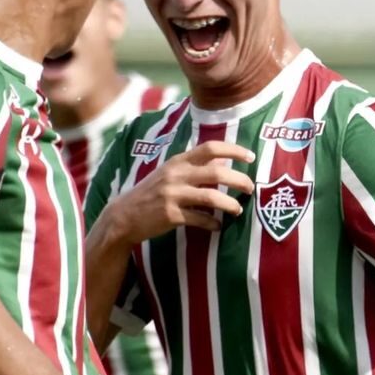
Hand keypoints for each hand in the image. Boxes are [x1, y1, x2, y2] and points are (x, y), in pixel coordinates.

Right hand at [110, 140, 254, 245]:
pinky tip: (217, 226)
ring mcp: (173, 195)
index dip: (233, 150)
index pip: (210, 148)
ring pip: (212, 197)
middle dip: (239, 180)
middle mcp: (176, 175)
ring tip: (238, 210)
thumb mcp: (170, 174)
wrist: (124, 215)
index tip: (250, 157)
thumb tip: (223, 162)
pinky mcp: (171, 215)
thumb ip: (194, 167)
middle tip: (250, 188)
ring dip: (230, 205)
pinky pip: (200, 218)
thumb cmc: (152, 193)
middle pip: (217, 172)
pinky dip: (213, 223)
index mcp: (178, 161)